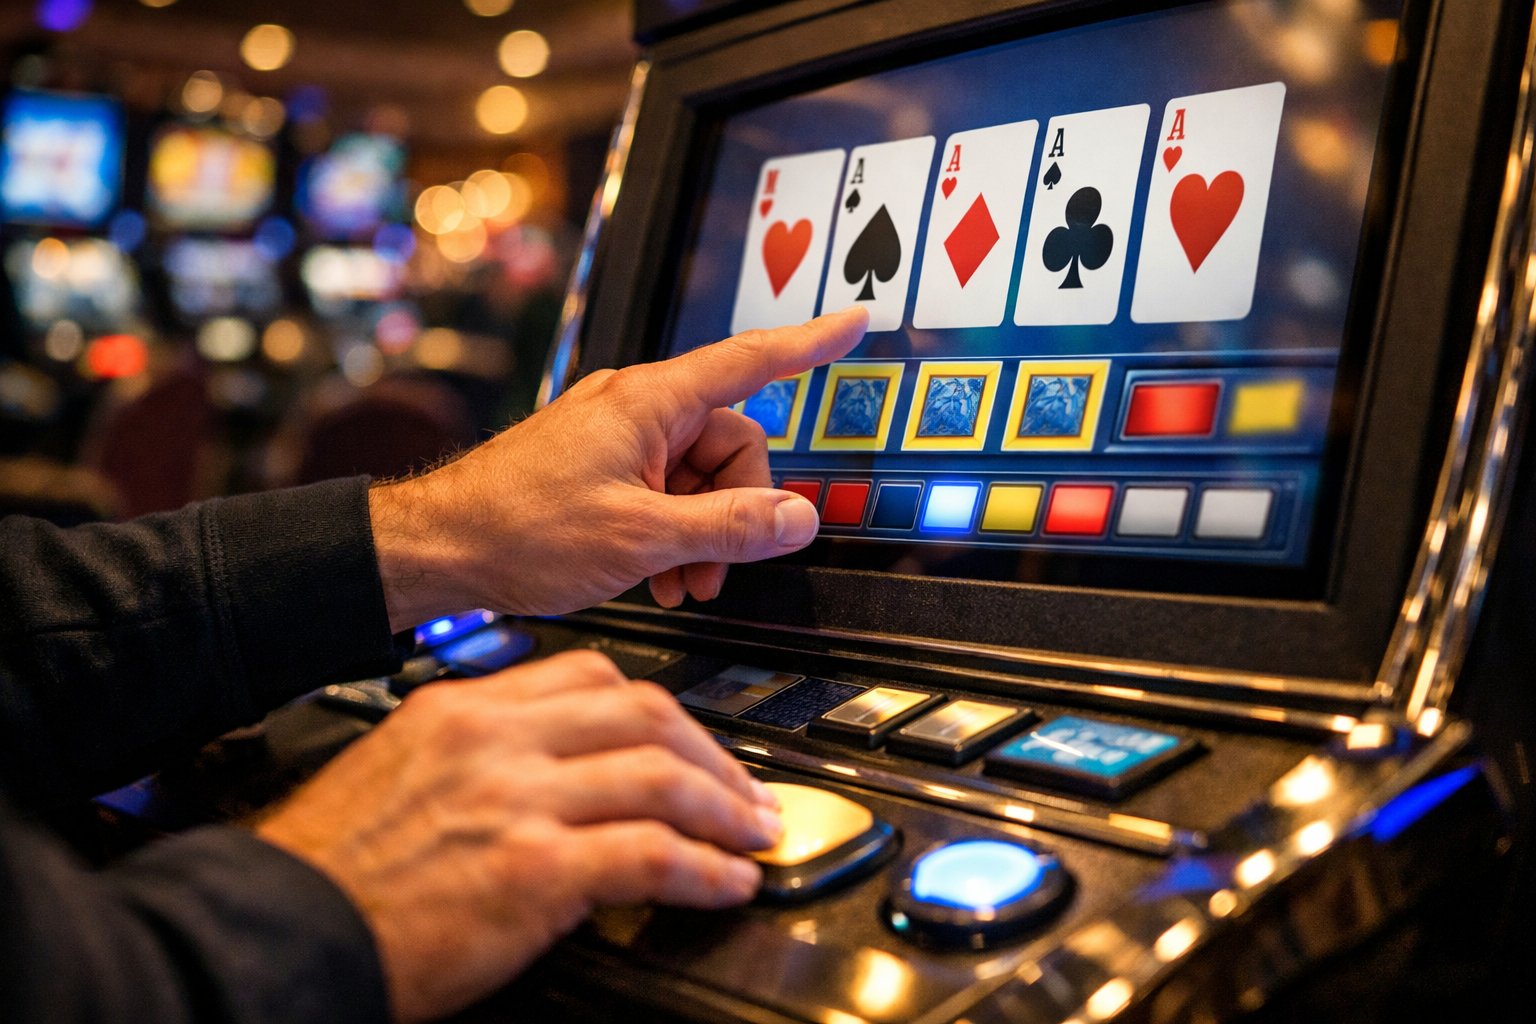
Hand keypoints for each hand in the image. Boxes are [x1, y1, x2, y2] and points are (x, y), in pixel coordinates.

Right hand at [255, 650, 781, 1022]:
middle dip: (712, 752)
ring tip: (756, 834)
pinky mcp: (533, 871)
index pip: (591, 676)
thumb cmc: (332, 865)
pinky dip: (706, 869)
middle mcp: (497, 740)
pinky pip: (652, 855)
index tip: (687, 737)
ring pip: (661, 775)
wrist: (277, 926)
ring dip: (726, 808)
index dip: (659, 708)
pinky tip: (728, 883)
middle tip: (745, 788)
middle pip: (644, 712)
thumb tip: (555, 773)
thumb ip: (482, 757)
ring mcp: (518, 800)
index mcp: (465, 708)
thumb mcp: (402, 772)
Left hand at [369, 307, 868, 629]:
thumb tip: (798, 519)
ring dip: (703, 533)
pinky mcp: (598, 465)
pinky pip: (663, 489)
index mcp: (650, 403)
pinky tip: (656, 575)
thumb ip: (729, 526)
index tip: (854, 322)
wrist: (438, 547)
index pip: (750, 362)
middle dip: (736, 512)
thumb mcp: (642, 538)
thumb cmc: (519, 530)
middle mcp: (635, 409)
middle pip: (732, 445)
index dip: (810, 344)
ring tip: (677, 583)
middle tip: (713, 570)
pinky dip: (671, 532)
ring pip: (698, 476)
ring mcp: (615, 436)